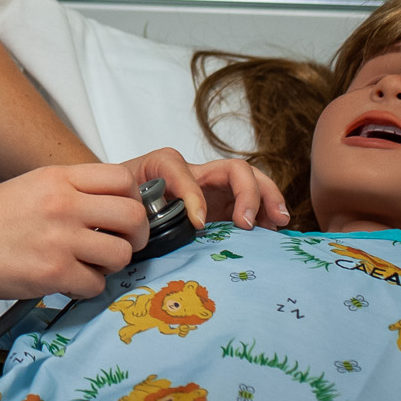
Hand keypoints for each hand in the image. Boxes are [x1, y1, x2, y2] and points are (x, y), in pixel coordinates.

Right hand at [0, 163, 149, 299]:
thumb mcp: (31, 185)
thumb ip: (71, 190)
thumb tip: (110, 206)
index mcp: (58, 178)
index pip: (123, 179)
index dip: (133, 199)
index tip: (125, 214)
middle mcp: (63, 204)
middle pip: (134, 215)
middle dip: (136, 235)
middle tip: (122, 243)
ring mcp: (60, 239)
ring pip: (121, 253)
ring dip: (111, 264)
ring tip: (89, 264)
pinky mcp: (53, 273)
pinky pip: (97, 285)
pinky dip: (87, 288)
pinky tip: (68, 281)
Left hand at [121, 148, 289, 230]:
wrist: (122, 200)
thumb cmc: (123, 198)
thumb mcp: (125, 202)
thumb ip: (136, 212)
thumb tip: (148, 232)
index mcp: (164, 166)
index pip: (182, 172)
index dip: (192, 196)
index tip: (196, 224)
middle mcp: (196, 174)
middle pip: (234, 169)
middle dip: (249, 191)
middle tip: (248, 223)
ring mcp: (214, 190)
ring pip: (251, 184)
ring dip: (268, 199)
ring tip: (278, 222)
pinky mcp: (224, 208)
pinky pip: (251, 205)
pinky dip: (266, 216)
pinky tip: (272, 234)